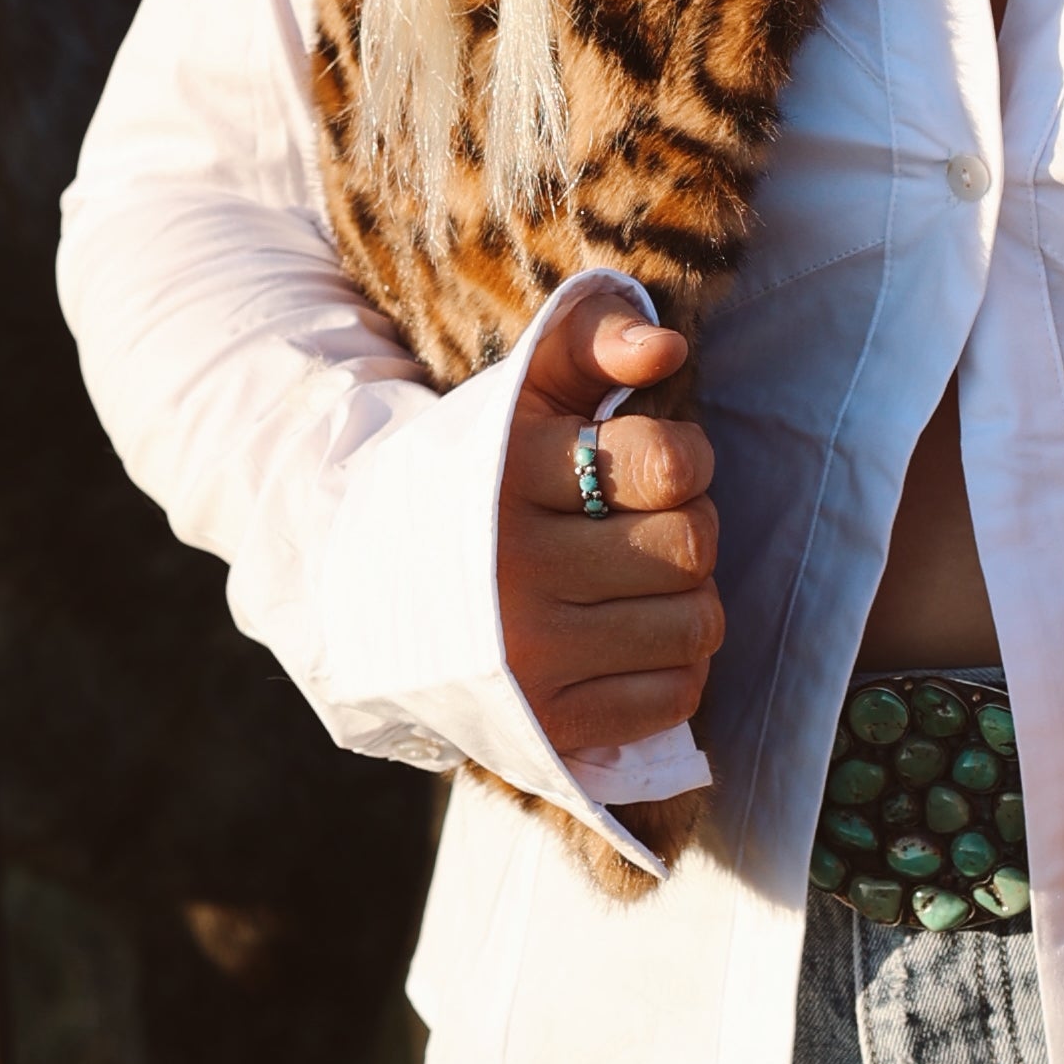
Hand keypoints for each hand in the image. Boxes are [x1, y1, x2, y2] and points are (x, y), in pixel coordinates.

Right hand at [497, 287, 722, 769]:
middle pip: (690, 547)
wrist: (368, 587)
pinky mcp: (546, 723)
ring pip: (695, 625)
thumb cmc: (478, 474)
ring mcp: (528, 656)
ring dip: (687, 599)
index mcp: (505, 476)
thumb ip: (594, 340)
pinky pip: (674, 696)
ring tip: (638, 581)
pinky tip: (627, 638)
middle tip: (649, 522)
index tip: (660, 463)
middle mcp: (511, 571)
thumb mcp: (521, 391)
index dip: (688, 458)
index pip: (666, 466)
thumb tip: (666, 349)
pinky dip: (673, 667)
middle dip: (691, 525)